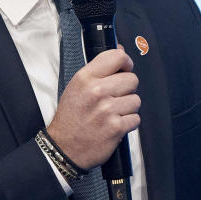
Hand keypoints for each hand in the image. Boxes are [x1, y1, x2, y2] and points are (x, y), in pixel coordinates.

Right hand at [47, 48, 139, 169]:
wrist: (64, 148)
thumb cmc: (70, 118)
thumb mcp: (77, 87)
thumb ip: (98, 70)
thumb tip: (120, 52)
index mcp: (85, 78)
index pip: (117, 57)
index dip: (126, 63)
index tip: (125, 69)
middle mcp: (97, 91)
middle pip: (132, 79)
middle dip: (127, 89)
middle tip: (115, 98)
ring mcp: (107, 109)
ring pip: (136, 100)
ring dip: (127, 108)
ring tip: (112, 113)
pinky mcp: (116, 127)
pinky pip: (136, 119)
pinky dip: (128, 123)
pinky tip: (114, 125)